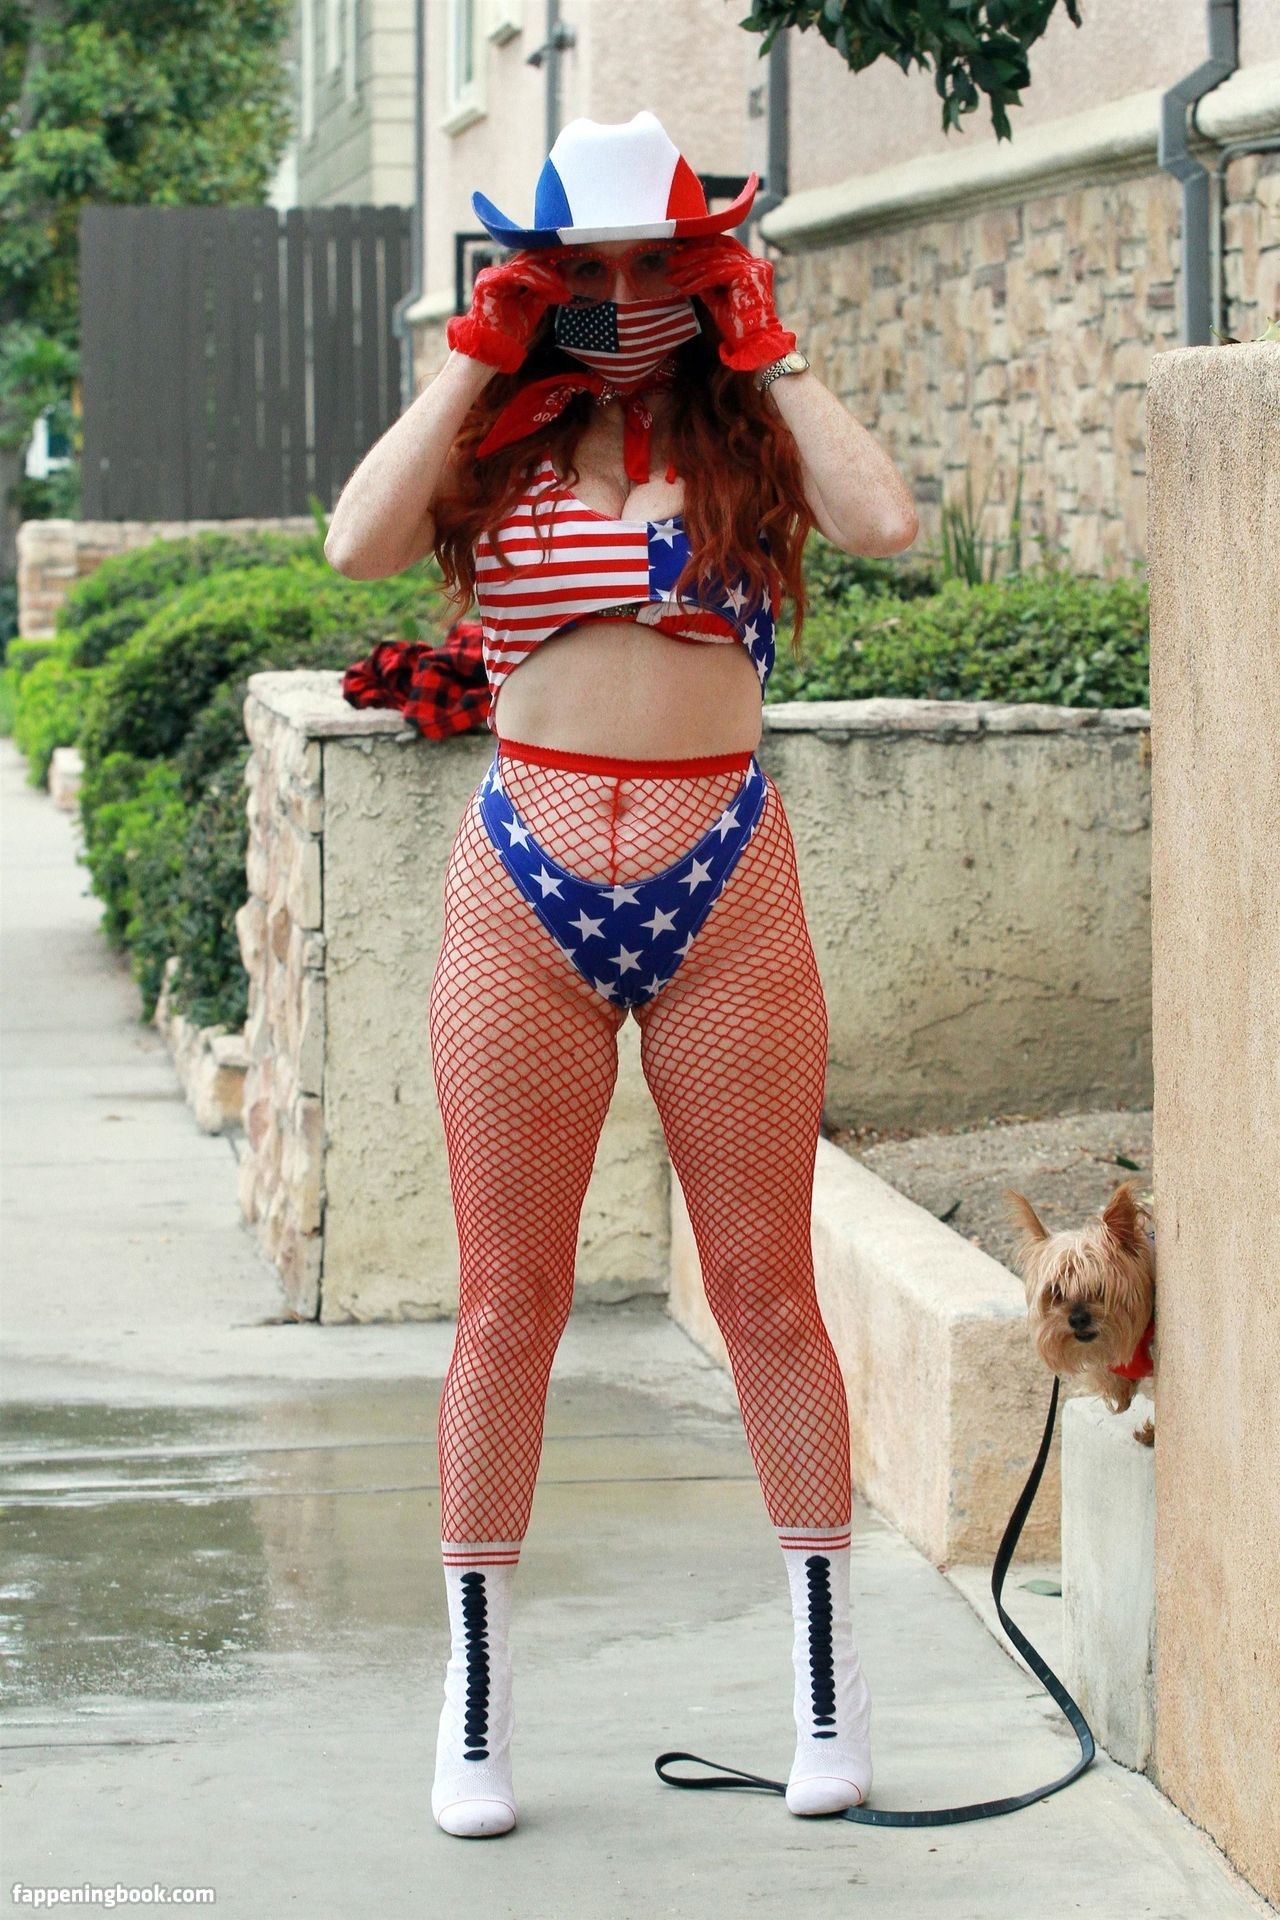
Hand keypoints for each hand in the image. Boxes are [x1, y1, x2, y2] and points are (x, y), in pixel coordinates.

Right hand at [446, 251, 568, 373]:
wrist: (493, 350)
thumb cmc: (510, 334)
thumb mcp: (532, 309)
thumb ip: (542, 294)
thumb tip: (560, 281)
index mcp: (506, 279)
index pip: (529, 264)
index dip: (549, 265)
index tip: (570, 267)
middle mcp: (498, 274)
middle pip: (527, 260)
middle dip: (550, 264)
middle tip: (571, 265)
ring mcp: (491, 276)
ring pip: (524, 267)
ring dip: (546, 274)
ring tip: (561, 282)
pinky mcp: (488, 282)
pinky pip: (517, 275)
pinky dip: (536, 280)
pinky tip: (550, 286)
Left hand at [664, 237, 796, 373]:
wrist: (752, 344)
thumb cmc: (737, 327)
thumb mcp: (717, 300)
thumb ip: (708, 284)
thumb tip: (690, 272)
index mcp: (753, 266)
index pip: (725, 246)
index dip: (702, 245)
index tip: (681, 250)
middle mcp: (756, 264)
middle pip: (719, 250)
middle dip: (692, 255)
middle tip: (671, 261)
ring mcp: (754, 268)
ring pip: (715, 261)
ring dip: (691, 269)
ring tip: (673, 277)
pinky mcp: (747, 276)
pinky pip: (717, 273)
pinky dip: (698, 281)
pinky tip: (685, 288)